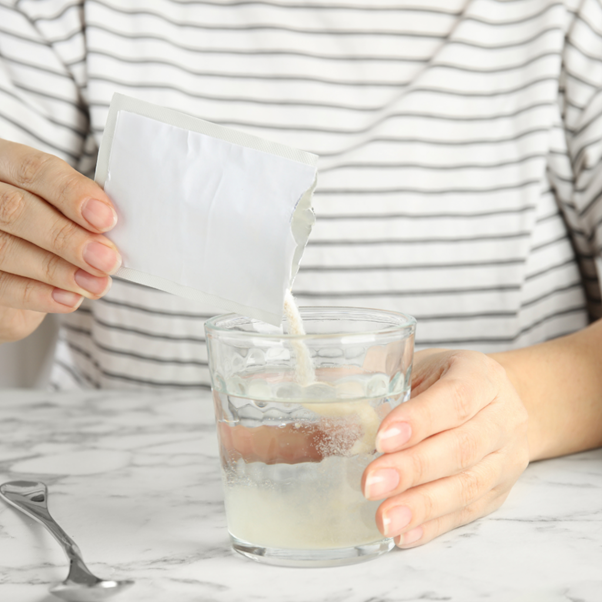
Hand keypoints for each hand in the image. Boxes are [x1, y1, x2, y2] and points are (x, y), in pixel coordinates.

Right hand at [0, 140, 120, 342]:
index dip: (72, 193)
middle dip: (67, 238)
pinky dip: (38, 295)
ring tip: (97, 285)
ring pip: (6, 249)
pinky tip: (70, 298)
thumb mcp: (63, 209)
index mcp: (5, 164)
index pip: (34, 170)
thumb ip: (82, 212)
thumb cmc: (48, 226)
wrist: (17, 272)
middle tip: (107, 260)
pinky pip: (1, 286)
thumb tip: (112, 229)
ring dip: (59, 271)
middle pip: (16, 209)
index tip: (107, 219)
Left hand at [362, 349, 529, 547]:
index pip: (456, 398)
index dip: (420, 420)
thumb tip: (323, 405)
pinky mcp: (499, 491)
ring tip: (384, 518)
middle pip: (462, 447)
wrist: (492, 402)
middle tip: (370, 483)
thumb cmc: (443, 379)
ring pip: (467, 486)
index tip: (381, 438)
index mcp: (480, 376)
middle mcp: (502, 417)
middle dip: (413, 469)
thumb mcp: (417, 366)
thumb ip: (377, 382)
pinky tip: (404, 533)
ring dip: (422, 505)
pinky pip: (468, 512)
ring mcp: (506, 458)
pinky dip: (433, 525)